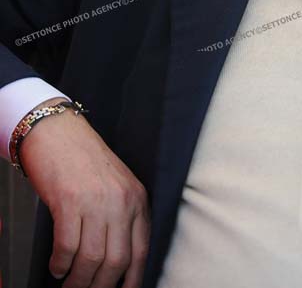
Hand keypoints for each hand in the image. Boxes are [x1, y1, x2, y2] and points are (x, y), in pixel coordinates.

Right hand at [19, 99, 150, 287]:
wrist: (58, 133)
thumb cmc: (84, 160)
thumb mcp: (116, 186)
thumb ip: (121, 217)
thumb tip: (115, 263)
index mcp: (137, 198)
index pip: (141, 250)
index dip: (131, 280)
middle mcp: (121, 201)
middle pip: (116, 262)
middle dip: (100, 286)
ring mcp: (96, 201)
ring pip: (91, 260)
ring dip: (78, 280)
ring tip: (68, 283)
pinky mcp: (69, 201)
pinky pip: (67, 247)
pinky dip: (60, 263)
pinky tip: (57, 266)